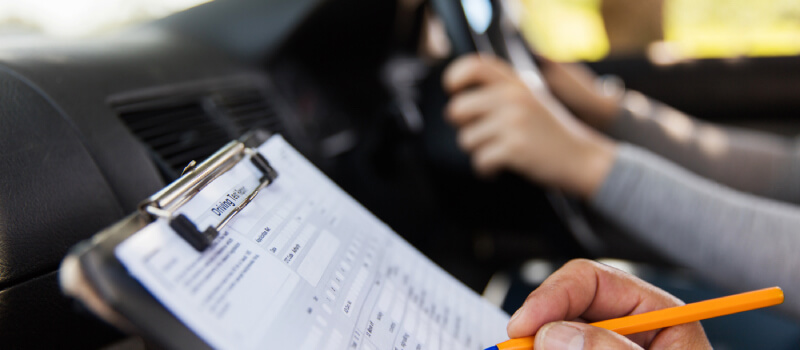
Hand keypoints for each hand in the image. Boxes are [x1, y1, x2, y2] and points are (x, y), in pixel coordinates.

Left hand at [442, 54, 615, 197]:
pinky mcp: (514, 148)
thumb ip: (502, 92)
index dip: (455, 77)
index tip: (454, 91)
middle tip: (482, 137)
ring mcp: (513, 122)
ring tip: (500, 152)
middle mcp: (513, 98)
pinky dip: (487, 170)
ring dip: (479, 151)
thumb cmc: (553, 133)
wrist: (583, 159)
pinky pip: (479, 161)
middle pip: (458, 109)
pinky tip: (501, 167)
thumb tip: (460, 100)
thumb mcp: (532, 100)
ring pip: (466, 140)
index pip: (474, 65)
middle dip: (465, 128)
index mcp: (517, 83)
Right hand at [508, 259, 711, 349]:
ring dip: (537, 344)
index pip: (592, 280)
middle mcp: (629, 331)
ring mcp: (606, 347)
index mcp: (659, 318)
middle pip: (564, 307)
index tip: (523, 325)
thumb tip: (555, 333)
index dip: (552, 297)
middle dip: (538, 325)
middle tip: (515, 349)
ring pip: (553, 333)